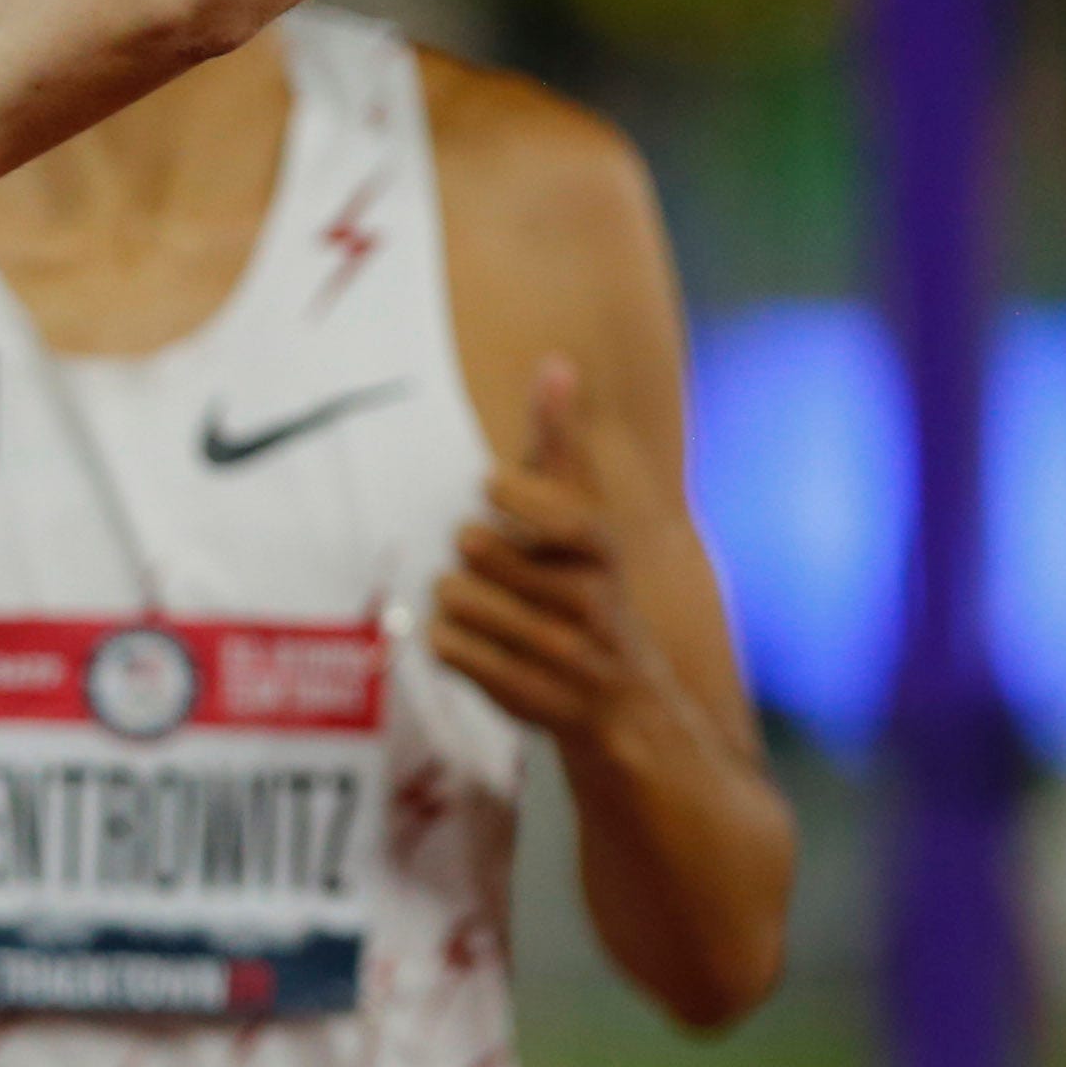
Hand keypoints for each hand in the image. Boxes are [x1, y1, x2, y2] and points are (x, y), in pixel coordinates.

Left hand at [431, 359, 674, 757]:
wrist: (621, 704)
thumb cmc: (584, 586)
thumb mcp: (582, 516)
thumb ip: (563, 445)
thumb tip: (556, 362)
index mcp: (600, 548)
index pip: (555, 508)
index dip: (513, 494)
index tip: (492, 487)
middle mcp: (588, 600)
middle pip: (477, 546)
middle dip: (470, 551)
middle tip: (492, 565)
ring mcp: (557, 652)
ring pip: (454, 595)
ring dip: (453, 596)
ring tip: (483, 605)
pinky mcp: (522, 692)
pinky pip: (444, 645)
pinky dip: (446, 641)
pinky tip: (475, 643)